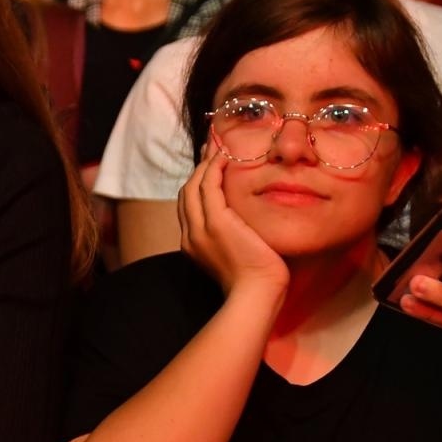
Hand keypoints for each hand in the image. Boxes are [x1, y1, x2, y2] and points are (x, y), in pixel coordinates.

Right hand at [178, 146, 287, 298]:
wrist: (255, 293)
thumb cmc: (255, 281)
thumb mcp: (238, 256)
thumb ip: (233, 238)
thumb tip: (246, 223)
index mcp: (193, 244)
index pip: (190, 207)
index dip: (198, 184)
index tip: (211, 167)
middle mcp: (190, 235)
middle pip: (186, 192)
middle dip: (198, 169)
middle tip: (211, 148)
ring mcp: (200, 228)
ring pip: (194, 186)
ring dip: (205, 164)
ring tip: (218, 148)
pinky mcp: (216, 222)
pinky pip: (209, 187)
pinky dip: (214, 169)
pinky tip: (225, 158)